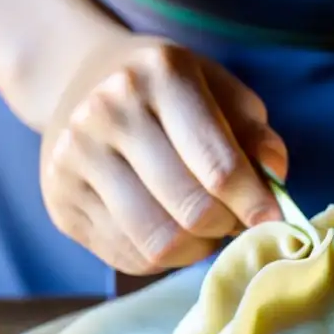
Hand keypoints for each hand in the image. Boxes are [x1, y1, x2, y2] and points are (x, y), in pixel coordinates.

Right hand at [39, 34, 286, 274]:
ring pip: (158, 243)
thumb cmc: (168, 92)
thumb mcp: (220, 91)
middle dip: (227, 226)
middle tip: (236, 220)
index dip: (255, 202)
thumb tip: (274, 182)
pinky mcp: (59, 200)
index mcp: (161, 76)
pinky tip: (169, 229)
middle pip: (191, 210)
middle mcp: (108, 112)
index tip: (275, 219)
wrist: (80, 78)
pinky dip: (163, 257)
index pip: (219, 165)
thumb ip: (255, 134)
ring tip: (205, 229)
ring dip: (196, 248)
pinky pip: (127, 256)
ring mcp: (75, 158)